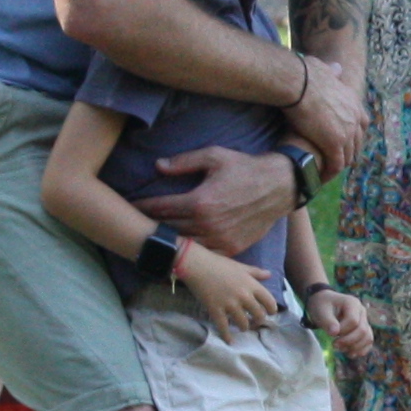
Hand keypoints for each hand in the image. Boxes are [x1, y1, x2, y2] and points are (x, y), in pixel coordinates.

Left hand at [140, 146, 300, 254]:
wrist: (279, 186)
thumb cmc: (245, 168)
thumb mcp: (214, 156)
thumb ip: (184, 162)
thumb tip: (158, 166)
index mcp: (199, 202)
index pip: (160, 208)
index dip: (142, 207)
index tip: (130, 206)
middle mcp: (207, 225)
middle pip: (168, 229)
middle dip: (150, 225)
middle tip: (135, 222)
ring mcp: (219, 240)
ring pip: (184, 245)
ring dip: (168, 240)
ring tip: (154, 236)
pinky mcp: (231, 249)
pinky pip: (204, 254)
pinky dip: (190, 251)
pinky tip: (180, 246)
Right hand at [173, 241, 272, 337]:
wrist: (198, 266)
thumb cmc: (220, 264)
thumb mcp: (241, 267)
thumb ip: (256, 272)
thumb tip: (269, 275)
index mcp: (251, 285)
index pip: (269, 301)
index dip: (272, 309)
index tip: (270, 312)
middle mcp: (244, 296)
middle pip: (258, 315)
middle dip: (258, 320)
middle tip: (255, 321)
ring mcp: (230, 305)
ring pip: (243, 324)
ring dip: (244, 327)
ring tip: (242, 327)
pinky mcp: (216, 310)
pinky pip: (224, 328)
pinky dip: (227, 336)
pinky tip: (229, 341)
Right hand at [288, 53, 361, 170]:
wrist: (300, 83)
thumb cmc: (306, 74)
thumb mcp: (325, 70)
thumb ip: (332, 72)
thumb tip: (337, 67)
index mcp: (354, 102)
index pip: (362, 124)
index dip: (354, 135)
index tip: (344, 142)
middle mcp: (355, 118)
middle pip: (356, 143)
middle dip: (347, 153)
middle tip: (334, 162)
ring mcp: (347, 133)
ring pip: (347, 157)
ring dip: (337, 165)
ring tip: (325, 172)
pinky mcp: (334, 144)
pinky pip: (335, 165)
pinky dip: (329, 172)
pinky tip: (320, 176)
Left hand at [309, 286, 375, 362]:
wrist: (324, 304)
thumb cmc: (322, 306)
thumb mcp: (321, 311)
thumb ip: (328, 321)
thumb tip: (335, 333)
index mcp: (352, 303)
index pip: (353, 321)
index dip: (343, 331)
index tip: (331, 333)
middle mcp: (361, 311)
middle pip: (362, 330)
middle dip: (348, 341)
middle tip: (334, 345)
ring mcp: (364, 320)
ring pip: (368, 337)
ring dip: (355, 347)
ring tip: (341, 350)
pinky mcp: (363, 329)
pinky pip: (368, 342)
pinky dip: (361, 350)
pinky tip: (349, 354)